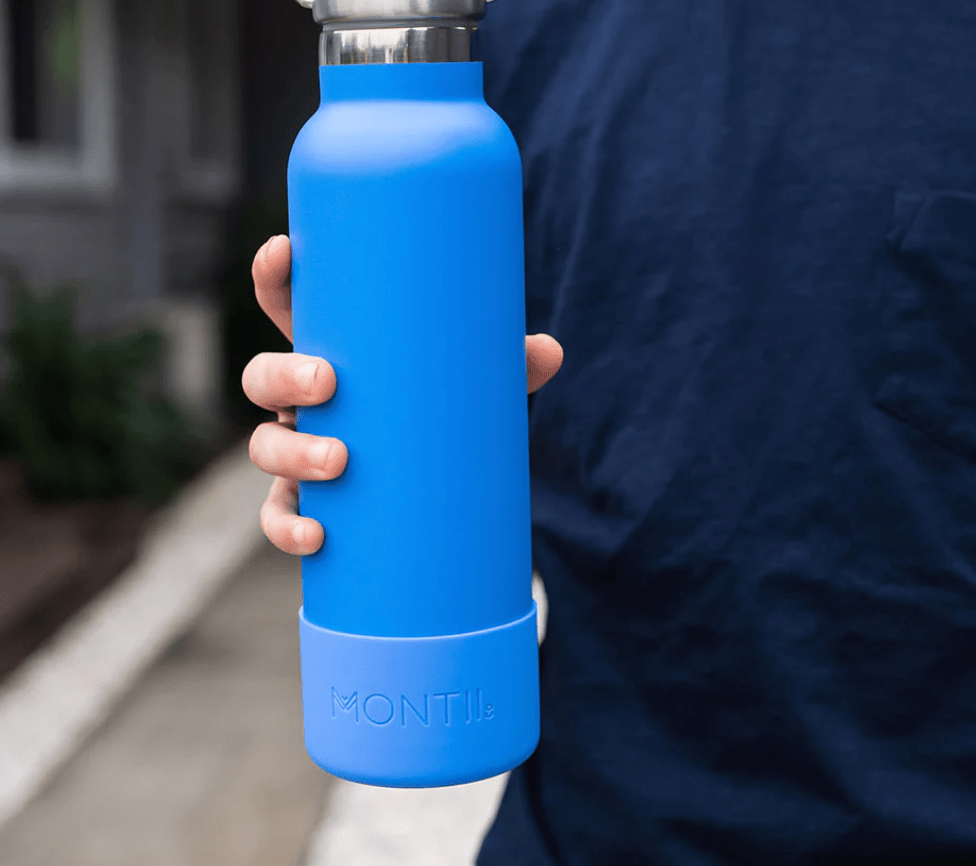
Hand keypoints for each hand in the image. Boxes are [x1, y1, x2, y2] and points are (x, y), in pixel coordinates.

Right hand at [243, 234, 563, 554]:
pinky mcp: (307, 502)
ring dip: (291, 452)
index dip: (273, 274)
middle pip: (262, 376)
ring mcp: (298, 450)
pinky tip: (317, 535)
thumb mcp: (471, 384)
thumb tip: (551, 352)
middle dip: (283, 373)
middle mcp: (302, 399)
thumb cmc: (442, 409)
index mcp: (332, 351)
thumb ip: (506, 364)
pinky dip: (287, 527)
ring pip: (263, 446)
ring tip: (339, 460)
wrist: (436, 482)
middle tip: (329, 381)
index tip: (285, 248)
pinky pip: (277, 514)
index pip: (285, 305)